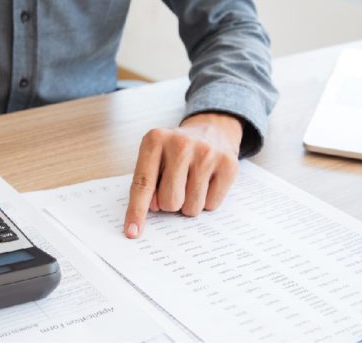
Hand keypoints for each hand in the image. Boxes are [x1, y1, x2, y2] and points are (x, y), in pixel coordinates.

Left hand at [123, 113, 242, 237]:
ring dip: (189, 204)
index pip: (142, 184)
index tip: (132, 232)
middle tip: (176, 186)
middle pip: (169, 202)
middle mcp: (180, 144)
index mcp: (154, 140)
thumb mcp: (155, 158)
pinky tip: (207, 181)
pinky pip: (212, 205)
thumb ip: (147, 183)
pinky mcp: (228, 164)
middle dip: (170, 203)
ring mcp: (206, 153)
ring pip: (191, 207)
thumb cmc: (176, 151)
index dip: (137, 211)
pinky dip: (207, 200)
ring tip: (191, 182)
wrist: (212, 129)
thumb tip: (154, 208)